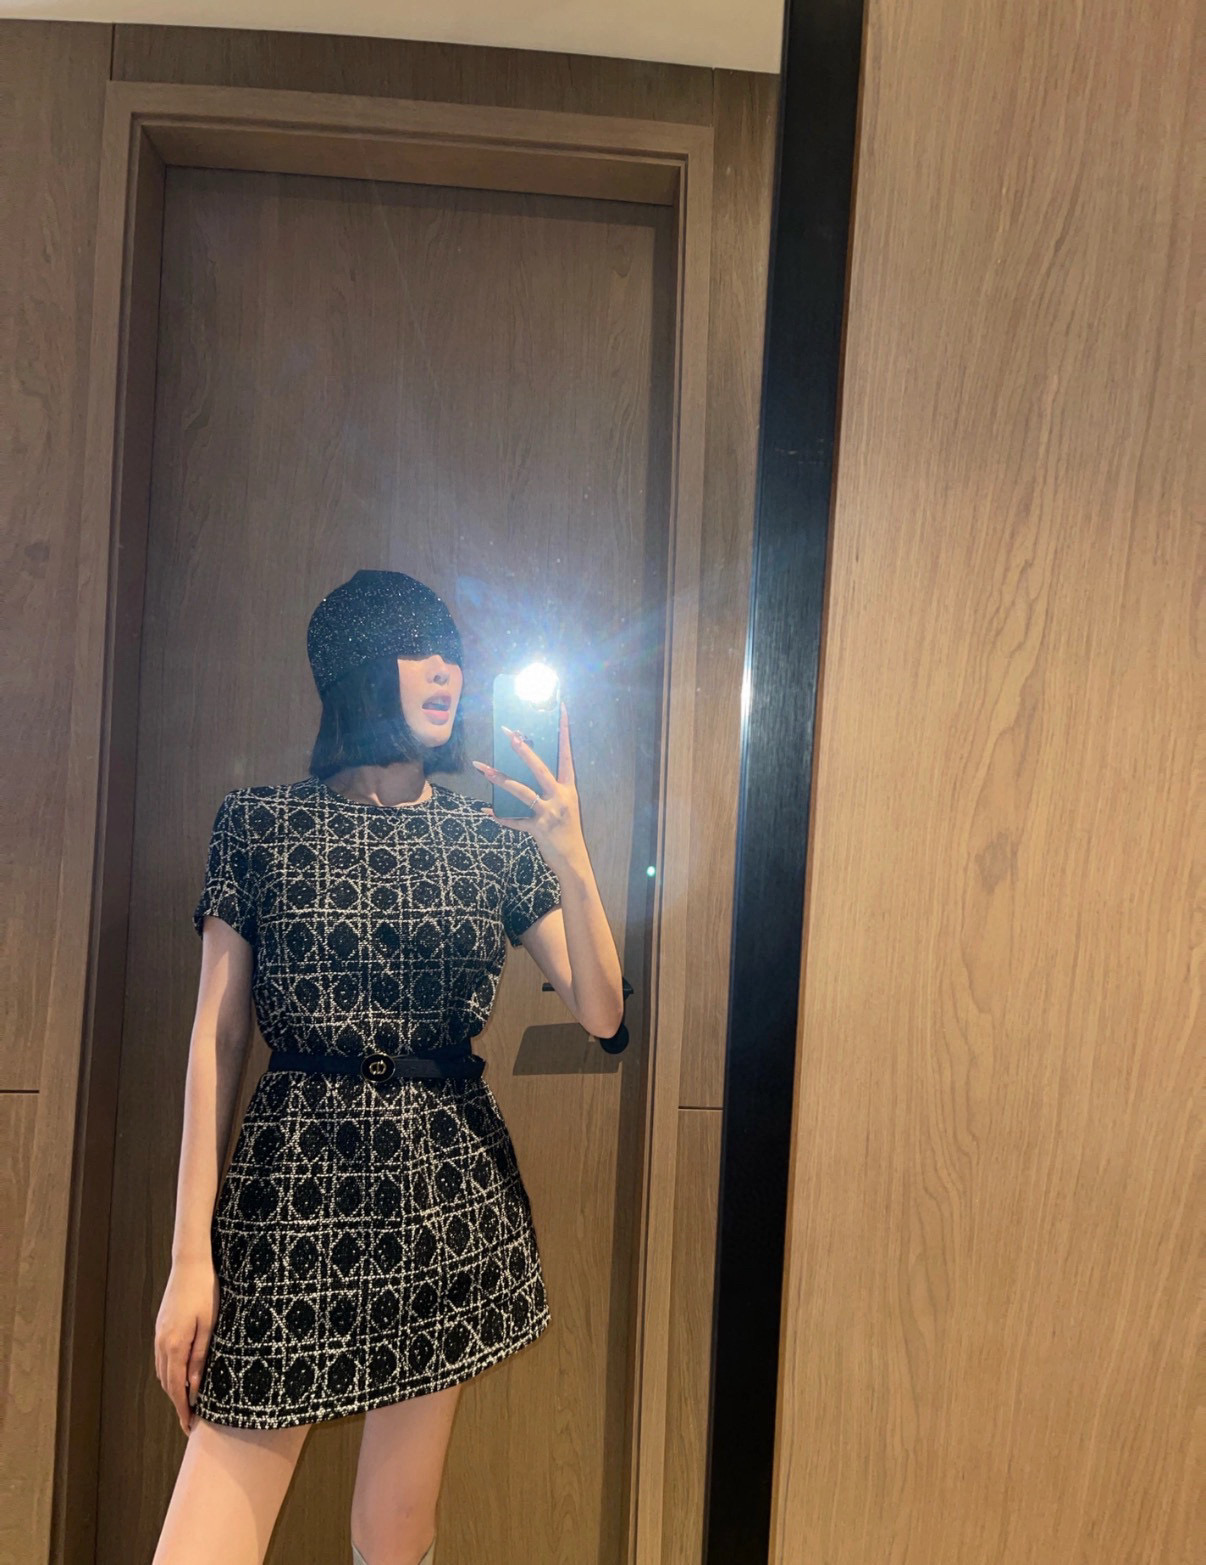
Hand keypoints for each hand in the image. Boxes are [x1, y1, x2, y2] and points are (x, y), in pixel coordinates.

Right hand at [154, 1257, 217, 1435]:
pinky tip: (181, 1374)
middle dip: (178, 1403)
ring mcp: (158, 1334)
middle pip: (167, 1383)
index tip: (188, 1427)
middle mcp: (161, 1343)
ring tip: (187, 1402)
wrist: (190, 1262)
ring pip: (163, 1371)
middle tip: (190, 1420)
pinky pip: (162, 1357)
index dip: (182, 1409)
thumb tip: (194, 1388)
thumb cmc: (205, 1291)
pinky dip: (170, 1372)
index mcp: (174, 1345)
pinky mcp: (161, 1326)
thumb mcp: (209, 1325)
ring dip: (173, 1388)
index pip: (176, 1388)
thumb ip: (200, 1357)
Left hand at [471, 698, 585, 872]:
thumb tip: (531, 772)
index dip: (564, 731)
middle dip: (522, 749)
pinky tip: (488, 810)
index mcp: (569, 788)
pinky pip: (514, 820)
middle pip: (539, 767)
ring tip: (483, 768)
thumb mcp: (565, 806)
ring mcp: (549, 812)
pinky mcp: (538, 828)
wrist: (574, 861)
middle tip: (508, 733)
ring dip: (500, 779)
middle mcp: (560, 796)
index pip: (566, 754)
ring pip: (521, 791)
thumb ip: (551, 790)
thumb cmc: (568, 832)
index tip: (560, 709)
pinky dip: (500, 816)